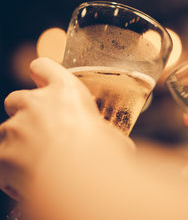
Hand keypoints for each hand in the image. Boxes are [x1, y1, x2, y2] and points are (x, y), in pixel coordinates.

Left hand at [0, 58, 135, 204]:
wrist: (79, 178)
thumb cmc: (102, 153)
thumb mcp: (112, 136)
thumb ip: (102, 134)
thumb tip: (115, 146)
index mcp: (65, 92)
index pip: (43, 66)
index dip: (41, 73)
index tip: (42, 80)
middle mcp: (35, 103)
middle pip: (16, 99)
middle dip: (24, 113)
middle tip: (42, 131)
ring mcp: (15, 128)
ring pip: (7, 133)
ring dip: (18, 145)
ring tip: (39, 164)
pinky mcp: (2, 155)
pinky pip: (2, 162)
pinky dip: (10, 172)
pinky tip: (28, 182)